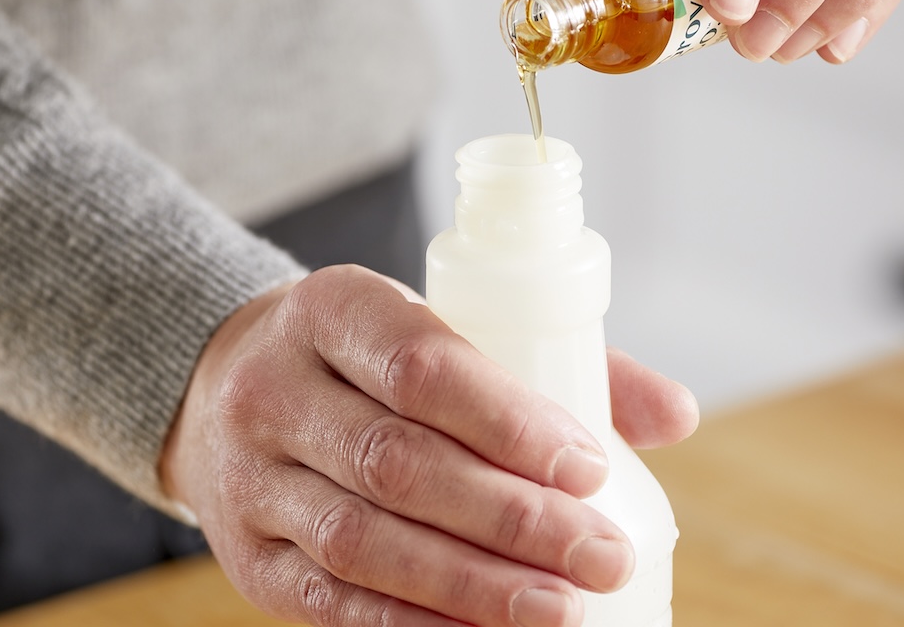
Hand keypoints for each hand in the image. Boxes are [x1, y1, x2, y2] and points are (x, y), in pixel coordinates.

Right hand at [160, 265, 697, 626]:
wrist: (227, 385)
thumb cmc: (371, 356)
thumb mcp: (442, 324)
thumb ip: (559, 361)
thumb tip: (676, 415)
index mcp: (332, 309)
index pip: (422, 366)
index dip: (509, 423)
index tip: (590, 468)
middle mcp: (274, 389)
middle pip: (397, 464)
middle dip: (511, 520)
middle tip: (601, 555)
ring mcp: (248, 479)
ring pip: (362, 543)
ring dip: (471, 587)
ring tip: (562, 609)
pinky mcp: (247, 558)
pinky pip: (330, 603)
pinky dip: (411, 626)